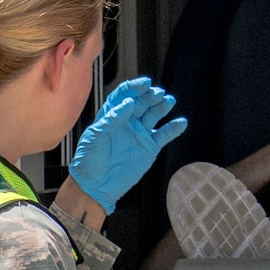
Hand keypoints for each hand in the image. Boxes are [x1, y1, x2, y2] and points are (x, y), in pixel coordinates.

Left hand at [69, 77, 187, 214]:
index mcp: (111, 115)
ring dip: (162, 107)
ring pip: (154, 115)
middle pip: (141, 102)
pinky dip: (173, 128)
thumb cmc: (88, 160)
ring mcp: (140, 134)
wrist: (95, 186)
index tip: (144, 83)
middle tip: (157, 93)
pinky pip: (164, 135)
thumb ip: (112, 119)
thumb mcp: (94, 137)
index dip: (134, 87)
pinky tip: (180, 122)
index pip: (124, 95)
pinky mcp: (150, 147)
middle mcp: (127, 121)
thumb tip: (129, 103)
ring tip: (169, 101)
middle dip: (150, 96)